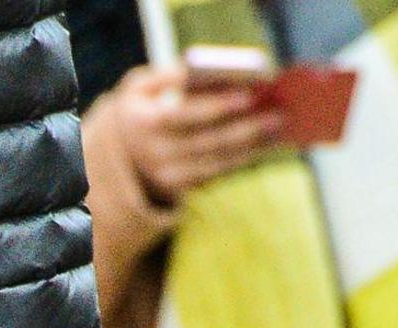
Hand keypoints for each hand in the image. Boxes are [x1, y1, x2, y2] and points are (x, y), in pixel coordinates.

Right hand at [110, 64, 290, 206]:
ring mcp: (167, 175)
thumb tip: (211, 71)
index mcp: (143, 122)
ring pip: (218, 158)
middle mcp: (154, 153)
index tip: (248, 94)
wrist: (120, 151)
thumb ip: (171, 76)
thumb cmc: (140, 108)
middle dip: (246, 126)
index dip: (216, 105)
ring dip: (252, 143)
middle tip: (276, 113)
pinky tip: (264, 143)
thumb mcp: (142, 86)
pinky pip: (218, 171)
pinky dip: (244, 157)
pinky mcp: (181, 187)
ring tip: (277, 126)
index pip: (184, 114)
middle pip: (208, 140)